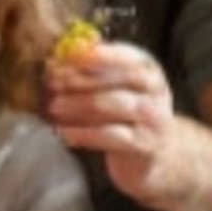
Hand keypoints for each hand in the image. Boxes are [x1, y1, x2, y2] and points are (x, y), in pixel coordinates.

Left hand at [47, 40, 184, 206]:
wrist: (159, 156)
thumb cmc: (129, 116)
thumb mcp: (120, 89)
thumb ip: (97, 72)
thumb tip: (60, 56)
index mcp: (149, 70)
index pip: (127, 55)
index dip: (98, 54)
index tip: (68, 54)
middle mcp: (156, 91)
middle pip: (120, 78)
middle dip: (82, 78)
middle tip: (51, 82)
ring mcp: (153, 119)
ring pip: (114, 104)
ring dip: (79, 104)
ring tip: (53, 106)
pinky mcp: (144, 146)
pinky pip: (110, 135)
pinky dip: (83, 133)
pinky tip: (62, 132)